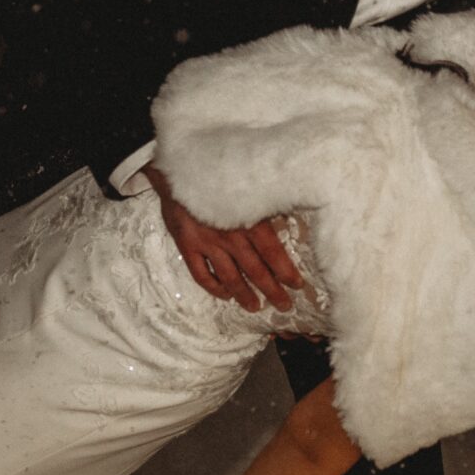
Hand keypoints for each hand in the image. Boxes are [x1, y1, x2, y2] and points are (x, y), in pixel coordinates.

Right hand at [146, 167, 302, 312]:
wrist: (177, 168)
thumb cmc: (217, 173)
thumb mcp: (248, 184)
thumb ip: (266, 204)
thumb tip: (291, 216)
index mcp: (249, 220)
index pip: (273, 253)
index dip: (286, 272)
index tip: (297, 285)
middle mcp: (230, 236)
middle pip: (255, 270)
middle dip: (272, 291)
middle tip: (284, 305)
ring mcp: (207, 243)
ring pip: (230, 277)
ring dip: (244, 295)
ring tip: (255, 306)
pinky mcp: (187, 246)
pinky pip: (201, 274)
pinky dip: (214, 287)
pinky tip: (224, 294)